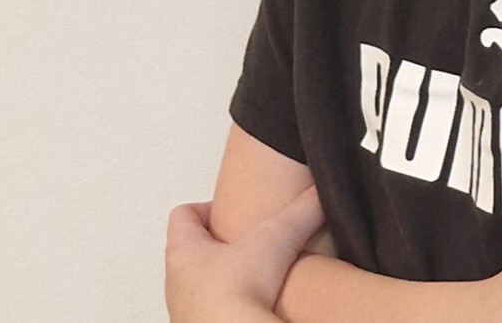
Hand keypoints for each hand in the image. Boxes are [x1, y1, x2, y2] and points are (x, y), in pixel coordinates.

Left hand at [165, 185, 324, 322]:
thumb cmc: (236, 292)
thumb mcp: (279, 235)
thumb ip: (303, 208)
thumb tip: (323, 191)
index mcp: (183, 253)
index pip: (182, 216)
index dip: (206, 206)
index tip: (230, 207)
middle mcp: (177, 286)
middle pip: (192, 253)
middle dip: (222, 244)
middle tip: (250, 237)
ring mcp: (188, 315)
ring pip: (203, 286)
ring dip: (228, 278)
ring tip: (260, 272)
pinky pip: (216, 314)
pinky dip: (235, 306)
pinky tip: (259, 303)